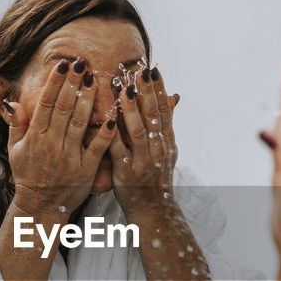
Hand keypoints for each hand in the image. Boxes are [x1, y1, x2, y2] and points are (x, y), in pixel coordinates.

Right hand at [3, 58, 114, 218]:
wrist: (40, 207)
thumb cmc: (29, 176)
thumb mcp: (15, 150)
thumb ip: (16, 125)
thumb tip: (14, 101)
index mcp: (35, 137)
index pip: (45, 103)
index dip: (54, 82)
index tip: (62, 65)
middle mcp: (51, 144)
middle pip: (64, 108)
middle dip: (73, 83)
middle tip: (83, 63)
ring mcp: (69, 157)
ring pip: (80, 122)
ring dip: (89, 99)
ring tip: (96, 79)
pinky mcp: (86, 170)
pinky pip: (97, 148)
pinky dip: (105, 132)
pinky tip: (114, 115)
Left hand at [108, 65, 180, 215]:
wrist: (153, 209)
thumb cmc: (156, 176)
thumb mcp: (168, 149)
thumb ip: (167, 123)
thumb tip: (174, 97)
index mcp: (167, 142)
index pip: (164, 111)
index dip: (159, 90)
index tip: (153, 70)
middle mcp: (158, 150)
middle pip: (152, 117)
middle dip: (146, 93)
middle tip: (139, 72)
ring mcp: (143, 162)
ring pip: (138, 132)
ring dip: (132, 110)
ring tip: (124, 90)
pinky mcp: (127, 174)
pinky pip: (119, 152)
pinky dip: (113, 136)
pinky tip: (107, 120)